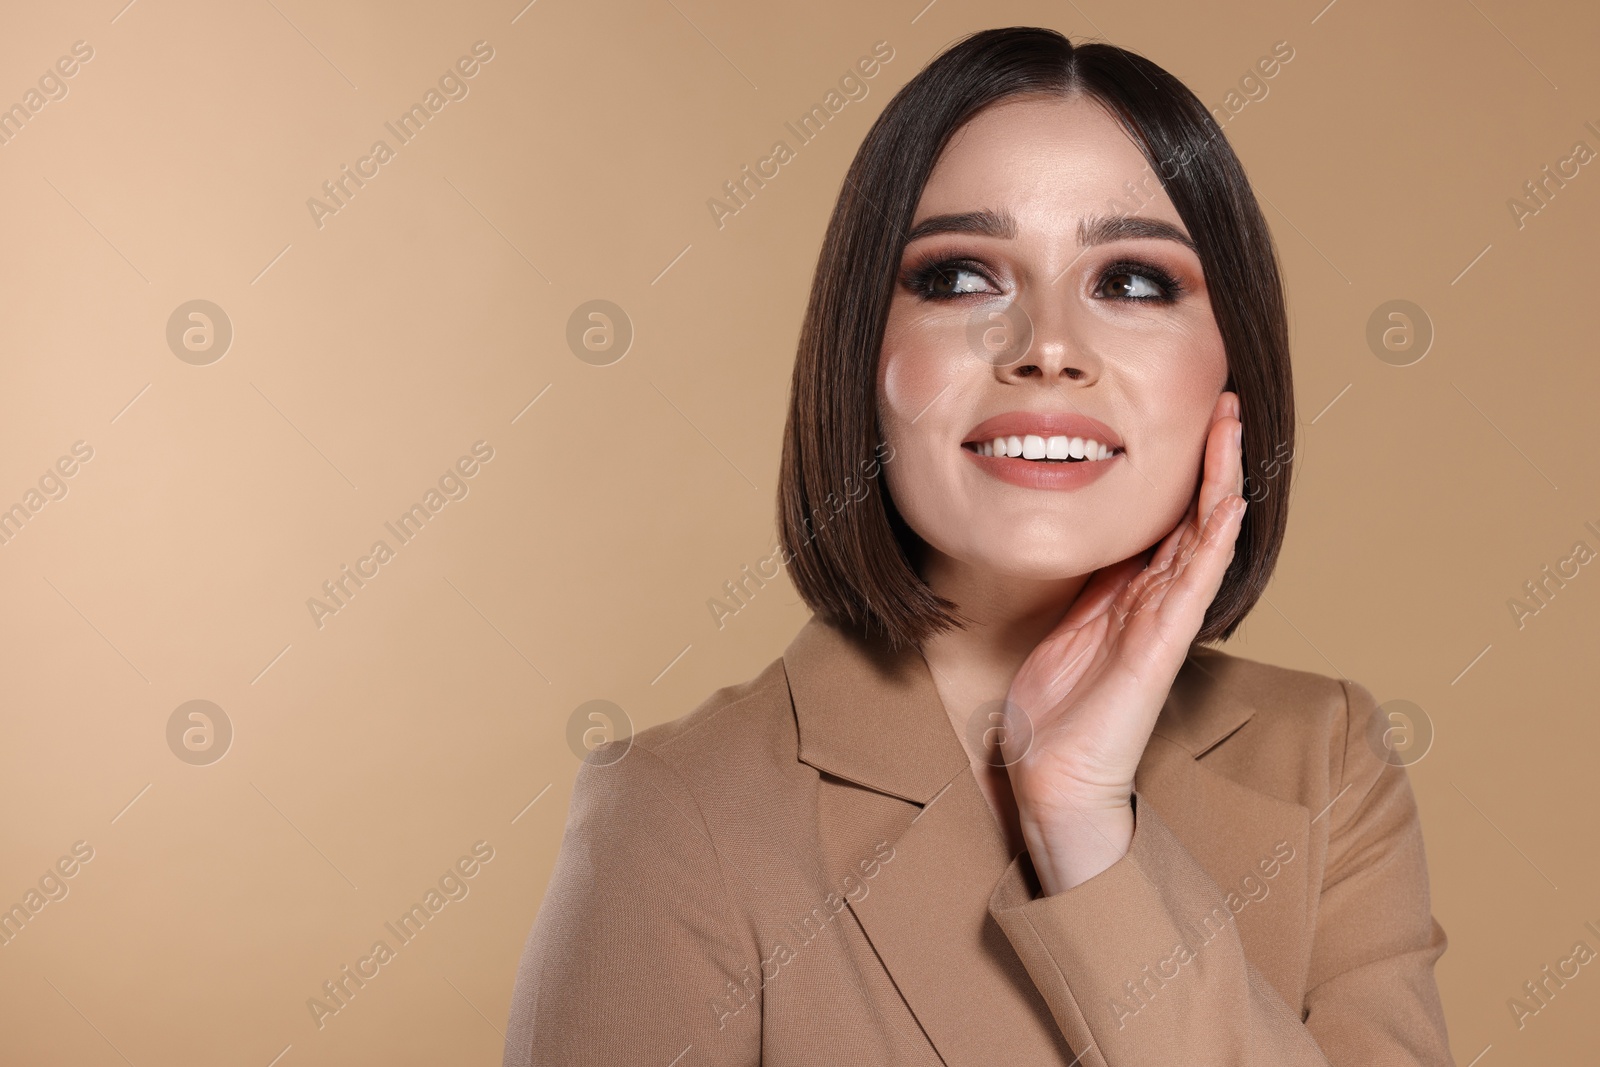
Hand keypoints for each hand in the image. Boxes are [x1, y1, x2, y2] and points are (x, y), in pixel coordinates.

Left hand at [1000, 391, 1246, 893]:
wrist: (1053, 776)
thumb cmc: (1059, 712)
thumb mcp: (1069, 628)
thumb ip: (1090, 590)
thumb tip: (1093, 542)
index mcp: (1132, 597)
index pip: (1169, 521)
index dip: (1185, 471)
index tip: (1195, 418)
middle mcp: (1157, 604)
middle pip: (1195, 518)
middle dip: (1212, 461)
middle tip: (1228, 404)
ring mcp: (1163, 624)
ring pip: (1202, 540)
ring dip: (1220, 483)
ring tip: (1234, 431)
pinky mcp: (1159, 649)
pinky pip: (1192, 587)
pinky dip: (1213, 545)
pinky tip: (1230, 507)